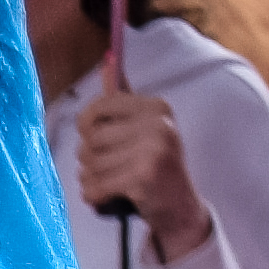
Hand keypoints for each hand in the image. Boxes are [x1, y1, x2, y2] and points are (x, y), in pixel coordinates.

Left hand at [67, 89, 208, 261]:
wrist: (180, 210)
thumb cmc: (153, 166)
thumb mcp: (143, 128)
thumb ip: (122, 98)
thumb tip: (107, 58)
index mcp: (156, 107)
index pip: (97, 108)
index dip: (88, 129)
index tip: (101, 140)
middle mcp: (158, 124)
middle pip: (90, 139)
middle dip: (92, 159)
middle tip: (116, 169)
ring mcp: (153, 150)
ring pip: (89, 164)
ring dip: (93, 179)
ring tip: (115, 183)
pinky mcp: (143, 177)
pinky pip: (94, 186)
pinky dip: (95, 197)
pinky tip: (112, 198)